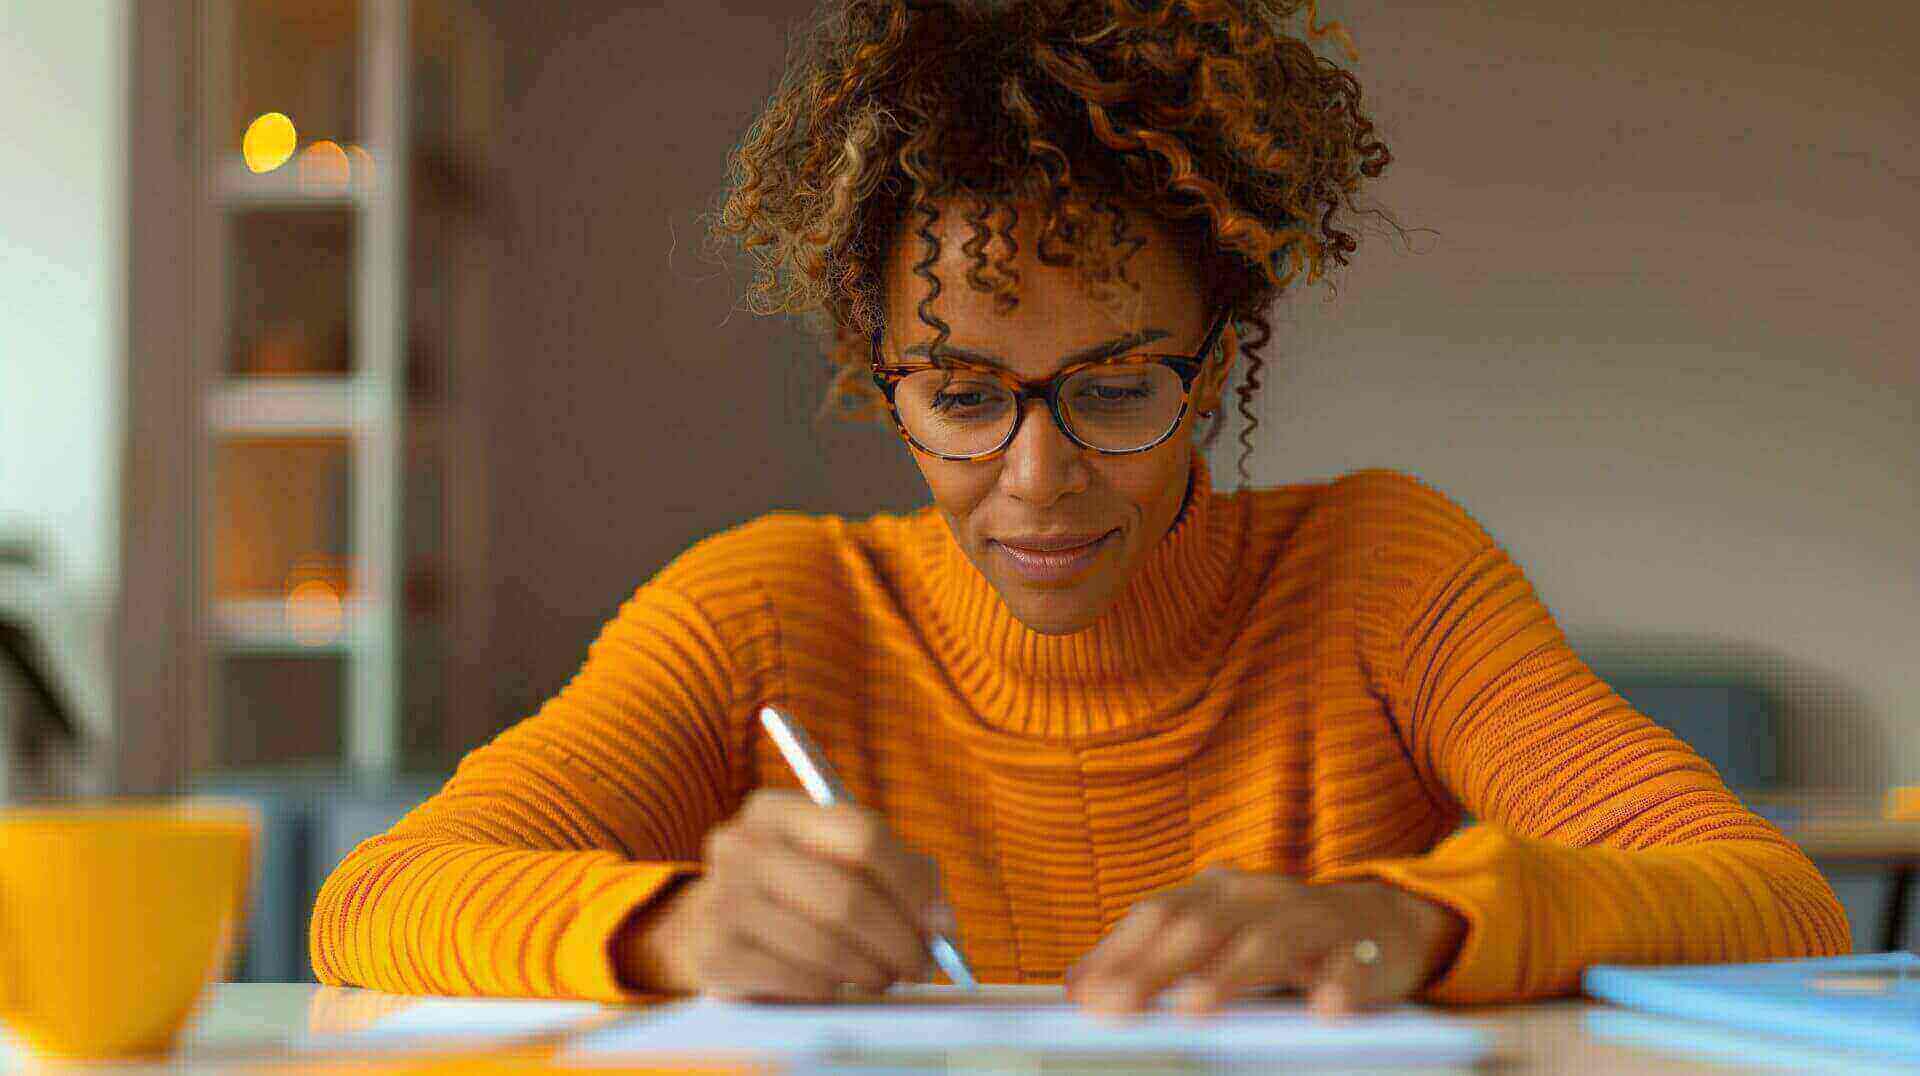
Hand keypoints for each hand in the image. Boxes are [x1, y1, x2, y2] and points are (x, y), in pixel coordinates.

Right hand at [614, 789, 957, 1000]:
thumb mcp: (837, 861)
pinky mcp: (715, 954)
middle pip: (846, 896)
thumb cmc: (795, 890)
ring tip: (884, 978)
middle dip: (898, 940)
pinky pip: (796, 979)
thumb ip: (899, 875)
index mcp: (776, 810)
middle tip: (921, 965)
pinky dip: (831, 988)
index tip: (940, 920)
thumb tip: (941, 922)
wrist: (710, 927)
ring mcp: (722, 899)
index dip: (910, 883)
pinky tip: (839, 986)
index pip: (860, 835)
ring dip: (871, 971)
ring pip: (825, 945)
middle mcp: (742, 845)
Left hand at [1064, 867, 1465, 1017]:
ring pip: (1267, 944)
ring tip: (1195, 1009)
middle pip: (1200, 928)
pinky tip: (1325, 1010)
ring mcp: (1311, 921)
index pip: (1157, 914)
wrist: (1383, 923)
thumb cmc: (1281, 936)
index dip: (1116, 952)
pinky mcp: (1362, 950)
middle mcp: (1259, 898)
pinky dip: (1337, 988)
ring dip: (1229, 976)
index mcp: (1218, 891)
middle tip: (1116, 1008)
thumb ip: (1155, 953)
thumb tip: (1078, 985)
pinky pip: (1350, 969)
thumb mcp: (1218, 934)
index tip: (1081, 995)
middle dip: (1152, 969)